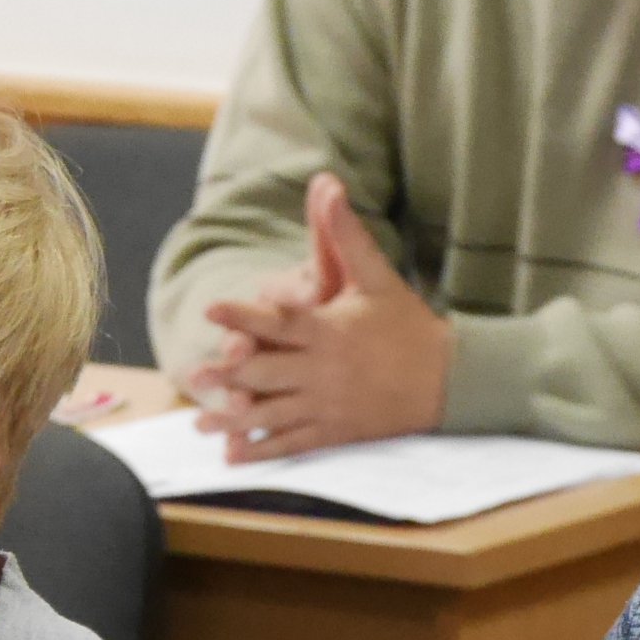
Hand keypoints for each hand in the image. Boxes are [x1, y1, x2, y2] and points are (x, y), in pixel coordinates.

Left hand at [183, 172, 452, 459]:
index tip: (211, 308)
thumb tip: (329, 184)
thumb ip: (346, 235)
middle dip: (227, 375)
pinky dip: (263, 450)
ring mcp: (328, 405)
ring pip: (273, 414)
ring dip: (234, 419)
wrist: (448, 378)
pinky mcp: (335, 431)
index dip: (244, 314)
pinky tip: (232, 455)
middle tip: (191, 374)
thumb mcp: (377, 276)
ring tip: (200, 424)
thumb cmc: (407, 323)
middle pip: (268, 372)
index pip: (281, 320)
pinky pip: (293, 444)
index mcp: (330, 330)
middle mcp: (325, 370)